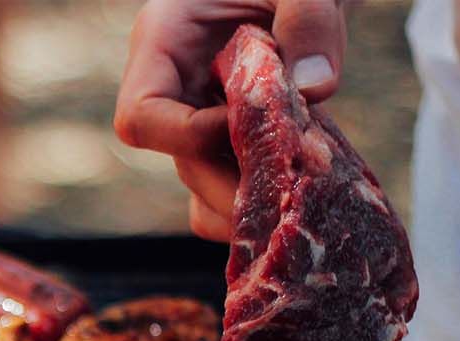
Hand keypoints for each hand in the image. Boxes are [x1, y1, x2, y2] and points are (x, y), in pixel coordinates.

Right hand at [114, 0, 346, 240]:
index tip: (253, 125)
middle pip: (182, 163)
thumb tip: (316, 88)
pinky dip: (265, 202)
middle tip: (296, 195)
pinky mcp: (236, 136)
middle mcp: (178, 87)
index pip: (142, 117)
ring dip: (252, 202)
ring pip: (206, 186)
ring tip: (306, 197)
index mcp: (165, 40)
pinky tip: (309, 189)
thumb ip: (310, 18)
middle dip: (237, 184)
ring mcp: (205, 115)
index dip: (190, 137)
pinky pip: (231, 188)